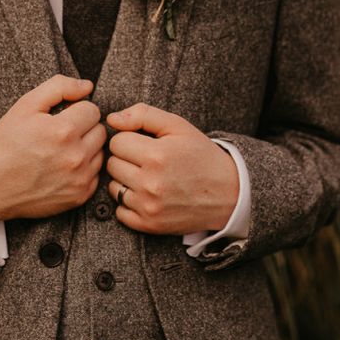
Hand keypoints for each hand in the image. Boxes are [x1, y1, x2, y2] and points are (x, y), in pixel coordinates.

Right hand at [0, 75, 105, 227]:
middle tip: (60, 133)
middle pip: (100, 130)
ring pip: (100, 152)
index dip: (75, 110)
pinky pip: (95, 174)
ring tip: (60, 150)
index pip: (92, 109)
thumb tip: (87, 86)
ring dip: (86, 148)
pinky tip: (62, 167)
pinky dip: (83, 169)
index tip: (60, 117)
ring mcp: (79, 179)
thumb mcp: (25, 105)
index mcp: (63, 131)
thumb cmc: (6, 143)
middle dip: (83, 127)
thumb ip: (59, 87)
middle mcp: (75, 156)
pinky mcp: (79, 196)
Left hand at [105, 103, 238, 234]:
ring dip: (125, 180)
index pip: (116, 142)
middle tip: (147, 160)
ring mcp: (149, 206)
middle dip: (126, 159)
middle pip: (112, 164)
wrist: (229, 192)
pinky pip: (119, 211)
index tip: (145, 143)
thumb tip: (111, 119)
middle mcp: (150, 183)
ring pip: (113, 187)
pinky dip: (129, 203)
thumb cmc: (200, 154)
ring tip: (148, 176)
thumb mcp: (177, 126)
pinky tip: (147, 195)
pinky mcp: (149, 225)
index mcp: (156, 155)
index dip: (130, 139)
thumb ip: (142, 114)